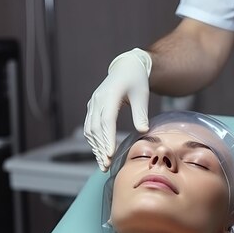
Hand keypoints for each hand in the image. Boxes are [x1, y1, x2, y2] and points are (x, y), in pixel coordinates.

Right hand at [84, 48, 151, 170]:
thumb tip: (143, 131)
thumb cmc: (137, 80)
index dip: (107, 138)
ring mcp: (93, 104)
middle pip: (96, 128)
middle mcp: (98, 100)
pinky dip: (94, 141)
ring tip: (103, 163)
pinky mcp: (93, 108)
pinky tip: (100, 153)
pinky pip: (90, 127)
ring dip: (96, 147)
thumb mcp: (142, 94)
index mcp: (110, 95)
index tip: (110, 154)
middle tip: (106, 165)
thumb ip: (141, 113)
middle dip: (101, 148)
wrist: (126, 67)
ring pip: (90, 129)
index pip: (107, 120)